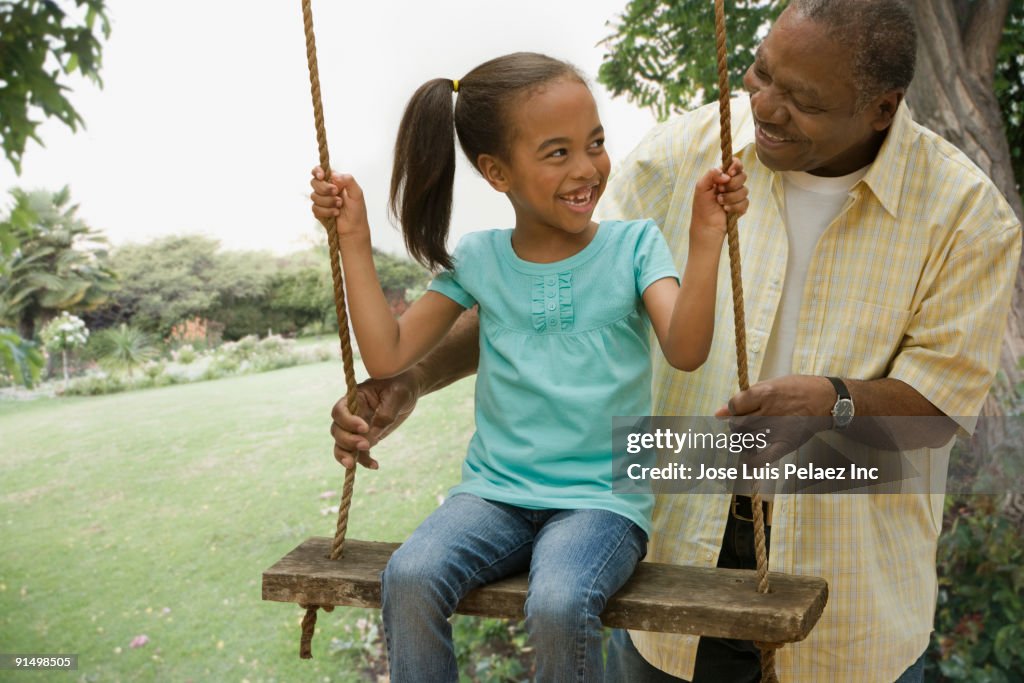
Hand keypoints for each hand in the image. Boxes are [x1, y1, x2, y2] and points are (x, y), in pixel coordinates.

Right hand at [309, 166, 369, 238]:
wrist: (354, 228)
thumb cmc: (357, 210)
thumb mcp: (357, 193)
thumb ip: (348, 180)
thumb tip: (334, 175)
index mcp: (334, 181)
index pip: (320, 171)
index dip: (317, 171)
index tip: (322, 176)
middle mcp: (326, 189)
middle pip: (314, 182)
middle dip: (325, 188)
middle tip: (336, 193)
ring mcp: (321, 200)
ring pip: (314, 196)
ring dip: (328, 201)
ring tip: (340, 205)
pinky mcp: (318, 211)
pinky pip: (315, 208)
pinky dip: (327, 211)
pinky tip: (336, 213)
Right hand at [329, 370, 422, 468]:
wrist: (409, 389)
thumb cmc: (401, 385)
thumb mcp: (397, 395)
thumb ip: (384, 415)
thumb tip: (371, 438)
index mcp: (355, 398)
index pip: (340, 411)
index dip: (348, 422)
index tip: (365, 427)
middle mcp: (351, 413)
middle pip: (337, 430)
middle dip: (347, 441)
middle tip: (364, 445)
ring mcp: (357, 427)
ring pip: (342, 444)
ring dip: (346, 455)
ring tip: (353, 464)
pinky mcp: (366, 437)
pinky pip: (359, 452)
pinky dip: (363, 461)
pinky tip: (375, 465)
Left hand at [691, 157, 747, 241]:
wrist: (706, 225)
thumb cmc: (702, 206)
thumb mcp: (701, 187)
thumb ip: (711, 174)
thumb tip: (726, 174)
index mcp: (722, 176)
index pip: (735, 164)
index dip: (736, 166)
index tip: (730, 173)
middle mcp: (731, 184)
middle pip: (743, 176)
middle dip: (731, 185)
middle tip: (719, 191)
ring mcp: (737, 195)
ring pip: (744, 190)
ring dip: (731, 197)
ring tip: (720, 203)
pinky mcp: (742, 206)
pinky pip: (745, 202)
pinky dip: (735, 207)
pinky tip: (726, 210)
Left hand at [715, 375, 833, 465]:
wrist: (825, 400)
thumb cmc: (796, 389)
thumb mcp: (771, 384)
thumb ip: (745, 398)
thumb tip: (719, 412)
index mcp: (764, 393)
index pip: (734, 406)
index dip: (731, 409)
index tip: (738, 410)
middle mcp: (768, 412)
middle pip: (736, 424)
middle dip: (735, 425)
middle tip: (743, 425)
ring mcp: (776, 429)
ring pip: (745, 440)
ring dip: (742, 441)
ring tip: (750, 437)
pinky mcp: (785, 444)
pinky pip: (762, 459)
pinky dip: (751, 462)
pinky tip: (748, 460)